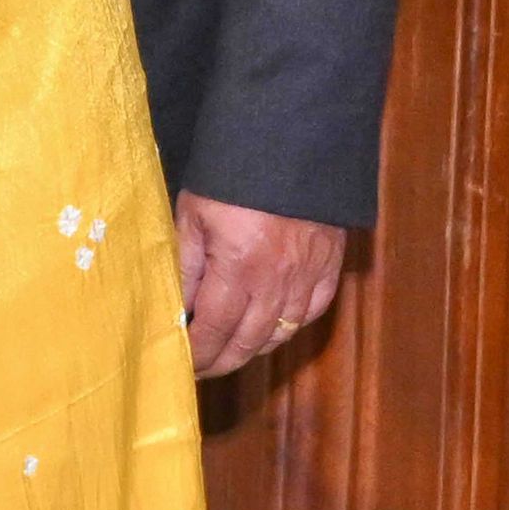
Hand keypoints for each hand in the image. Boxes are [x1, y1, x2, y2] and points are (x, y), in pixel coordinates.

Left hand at [175, 193, 345, 376]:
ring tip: (232, 352)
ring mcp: (307, 274)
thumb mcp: (192, 214)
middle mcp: (276, 279)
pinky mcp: (330, 263)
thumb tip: (178, 308)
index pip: (214, 329)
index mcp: (237, 267)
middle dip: (223, 361)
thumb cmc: (231, 176)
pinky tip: (273, 328)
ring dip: (254, 348)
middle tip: (203, 369)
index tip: (184, 366)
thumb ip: (186, 264)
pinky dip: (291, 326)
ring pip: (282, 331)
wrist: (290, 140)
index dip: (198, 354)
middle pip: (248, 341)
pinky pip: (313, 310)